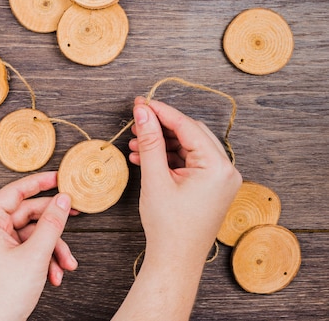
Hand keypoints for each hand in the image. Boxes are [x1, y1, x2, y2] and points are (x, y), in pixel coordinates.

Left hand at [0, 171, 77, 320]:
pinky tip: (54, 276)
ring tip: (66, 266)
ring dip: (52, 250)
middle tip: (75, 217)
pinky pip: (27, 250)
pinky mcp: (2, 261)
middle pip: (27, 216)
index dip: (38, 183)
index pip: (14, 192)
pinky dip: (43, 261)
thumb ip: (52, 224)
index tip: (58, 177)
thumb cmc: (2, 295)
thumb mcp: (35, 255)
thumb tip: (63, 200)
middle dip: (53, 228)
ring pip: (31, 236)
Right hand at [128, 97, 241, 261]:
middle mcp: (226, 170)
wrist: (175, 260)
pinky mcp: (212, 187)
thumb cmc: (168, 226)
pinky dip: (169, 158)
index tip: (141, 102)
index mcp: (218, 167)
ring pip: (189, 147)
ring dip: (163, 143)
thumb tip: (142, 112)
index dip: (161, 112)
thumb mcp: (155, 178)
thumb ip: (150, 141)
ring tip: (135, 145)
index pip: (187, 126)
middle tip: (137, 121)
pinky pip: (190, 162)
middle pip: (190, 134)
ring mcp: (220, 179)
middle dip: (161, 127)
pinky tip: (146, 158)